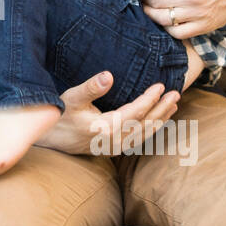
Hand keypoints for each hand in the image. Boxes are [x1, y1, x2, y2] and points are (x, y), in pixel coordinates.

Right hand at [34, 72, 179, 155]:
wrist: (49, 141)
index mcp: (105, 128)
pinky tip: (157, 121)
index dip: (150, 99)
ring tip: (173, 106)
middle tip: (176, 94)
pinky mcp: (113, 150)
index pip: (136, 112)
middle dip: (162, 108)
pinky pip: (139, 140)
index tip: (161, 86)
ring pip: (144, 134)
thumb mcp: (72, 98)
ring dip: (160, 119)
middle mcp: (114, 141)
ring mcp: (115, 148)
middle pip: (145, 124)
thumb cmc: (59, 116)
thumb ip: (91, 87)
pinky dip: (151, 129)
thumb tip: (109, 75)